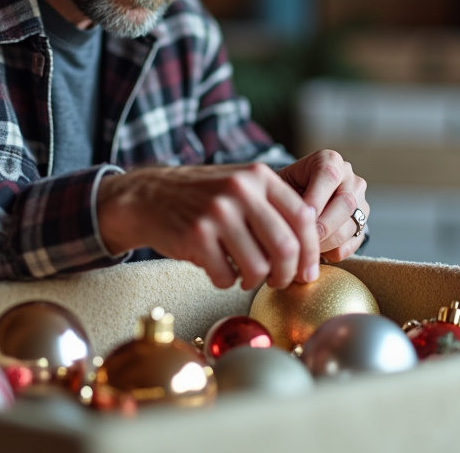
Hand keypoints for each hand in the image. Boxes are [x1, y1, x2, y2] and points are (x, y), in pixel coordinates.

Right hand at [96, 163, 320, 289]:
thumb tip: (310, 253)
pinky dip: (226, 282)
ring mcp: (217, 212)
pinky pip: (226, 277)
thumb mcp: (241, 186)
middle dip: (288, 274)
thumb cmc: (203, 198)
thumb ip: (274, 209)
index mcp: (259, 176)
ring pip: (258, 267)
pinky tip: (218, 269)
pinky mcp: (196, 236)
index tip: (308, 271)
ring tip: (245, 276)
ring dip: (255, 281)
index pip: (304, 218)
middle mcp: (241, 190)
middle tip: (281, 282)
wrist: (148, 197)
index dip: (311, 251)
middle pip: (286, 247)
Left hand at [279, 150, 367, 262]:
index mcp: (330, 160)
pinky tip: (316, 251)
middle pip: (346, 202)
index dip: (315, 198)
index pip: (328, 175)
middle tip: (302, 240)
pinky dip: (335, 252)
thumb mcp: (282, 184)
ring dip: (327, 242)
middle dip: (322, 226)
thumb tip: (292, 222)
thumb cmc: (288, 189)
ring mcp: (361, 201)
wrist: (302, 197)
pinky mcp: (364, 224)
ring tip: (305, 249)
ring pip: (351, 225)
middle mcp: (350, 178)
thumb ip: (286, 196)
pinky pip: (354, 242)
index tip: (299, 217)